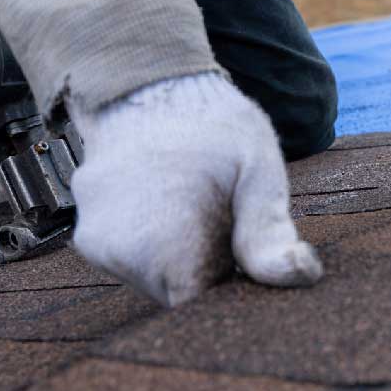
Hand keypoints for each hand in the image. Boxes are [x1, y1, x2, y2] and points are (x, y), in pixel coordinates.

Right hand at [67, 73, 321, 306]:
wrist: (148, 83)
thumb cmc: (211, 124)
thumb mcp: (257, 169)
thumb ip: (270, 231)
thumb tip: (300, 276)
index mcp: (166, 243)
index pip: (202, 307)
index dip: (232, 290)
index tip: (248, 258)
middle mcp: (120, 252)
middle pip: (179, 297)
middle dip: (210, 271)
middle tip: (227, 220)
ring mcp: (97, 245)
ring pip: (157, 281)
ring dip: (185, 259)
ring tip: (198, 205)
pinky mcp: (89, 238)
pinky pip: (136, 260)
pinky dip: (160, 246)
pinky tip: (173, 205)